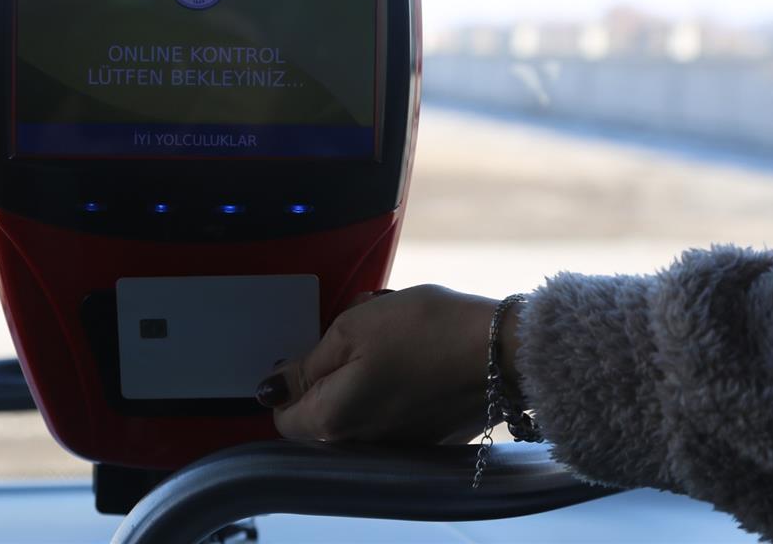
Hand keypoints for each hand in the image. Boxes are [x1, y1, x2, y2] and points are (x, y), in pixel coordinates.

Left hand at [255, 284, 509, 444]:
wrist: (502, 348)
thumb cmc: (423, 330)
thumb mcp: (350, 329)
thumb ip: (306, 365)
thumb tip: (270, 389)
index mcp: (332, 421)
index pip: (283, 417)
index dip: (290, 381)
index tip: (313, 349)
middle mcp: (362, 444)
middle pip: (323, 409)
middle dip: (332, 368)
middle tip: (356, 328)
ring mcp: (398, 443)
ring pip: (359, 404)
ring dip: (364, 369)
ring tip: (390, 328)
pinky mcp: (428, 435)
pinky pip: (393, 408)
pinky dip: (394, 380)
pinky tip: (415, 348)